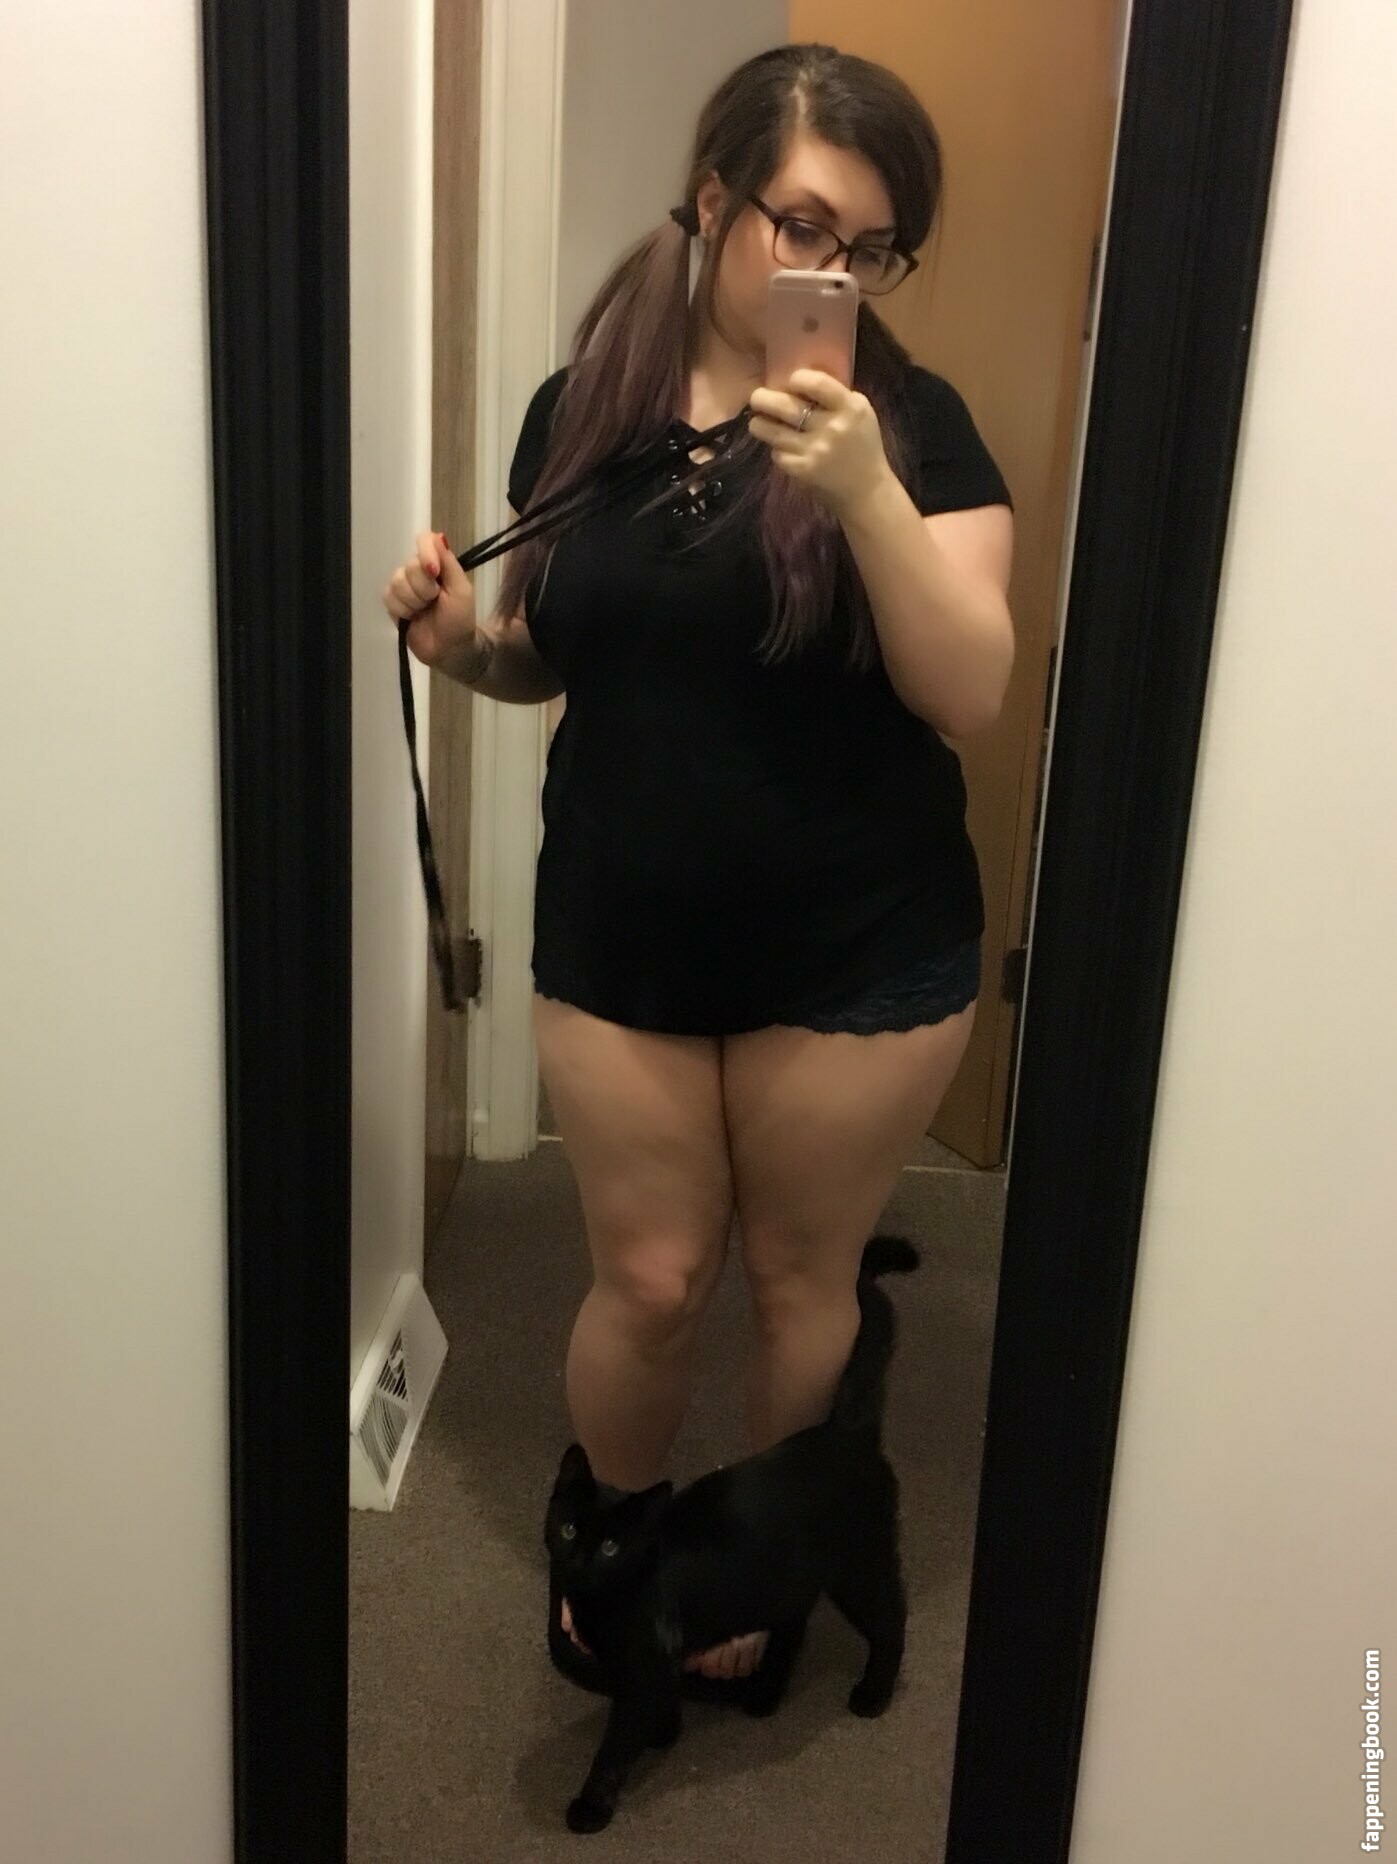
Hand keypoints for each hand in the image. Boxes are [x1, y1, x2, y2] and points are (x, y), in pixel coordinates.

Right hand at [382, 530, 477, 669]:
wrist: (449, 650)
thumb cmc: (460, 619)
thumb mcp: (462, 590)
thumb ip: (449, 563)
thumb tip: (437, 536)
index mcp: (438, 564)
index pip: (424, 541)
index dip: (426, 553)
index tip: (434, 572)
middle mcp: (419, 571)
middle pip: (409, 565)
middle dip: (424, 587)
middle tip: (435, 600)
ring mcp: (404, 587)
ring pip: (397, 581)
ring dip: (414, 600)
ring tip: (423, 611)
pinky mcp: (393, 603)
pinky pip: (388, 597)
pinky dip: (402, 609)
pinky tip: (412, 617)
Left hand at [747, 367, 891, 518]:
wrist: (868, 492)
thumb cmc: (862, 448)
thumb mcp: (859, 415)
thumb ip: (835, 397)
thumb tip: (798, 382)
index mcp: (851, 408)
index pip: (817, 382)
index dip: (796, 378)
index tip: (789, 382)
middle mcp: (833, 427)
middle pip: (786, 405)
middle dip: (763, 399)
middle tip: (756, 398)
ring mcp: (816, 450)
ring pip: (773, 431)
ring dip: (759, 424)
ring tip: (757, 422)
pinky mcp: (803, 470)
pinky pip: (778, 453)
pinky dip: (777, 450)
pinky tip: (781, 447)